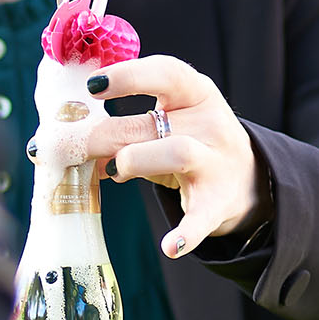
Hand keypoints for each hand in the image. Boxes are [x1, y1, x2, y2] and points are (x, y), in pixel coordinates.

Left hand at [84, 55, 271, 257]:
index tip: (93, 86)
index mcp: (197, 94)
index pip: (166, 72)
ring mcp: (217, 163)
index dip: (129, 76)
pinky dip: (186, 234)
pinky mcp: (218, 203)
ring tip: (113, 173)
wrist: (247, 181)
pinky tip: (169, 247)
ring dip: (136, 160)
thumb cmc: (191, 143)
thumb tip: (73, 146)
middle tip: (72, 147)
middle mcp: (211, 124)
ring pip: (177, 153)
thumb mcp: (167, 124)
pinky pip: (201, 218)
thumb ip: (125, 130)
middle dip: (105, 135)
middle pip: (152, 123)